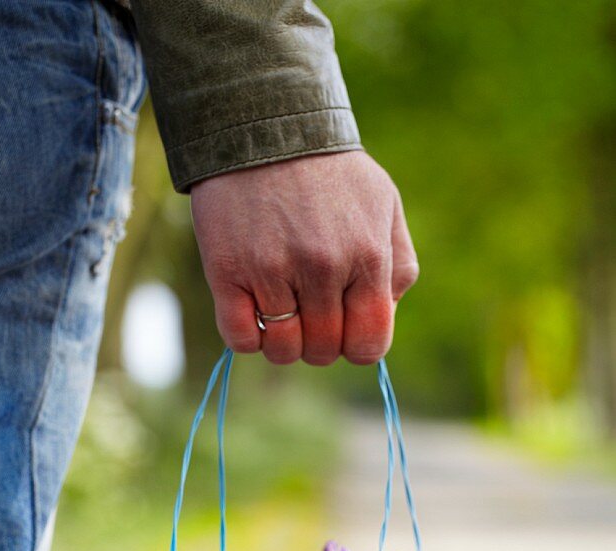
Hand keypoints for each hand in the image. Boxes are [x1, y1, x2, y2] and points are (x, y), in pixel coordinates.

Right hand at [190, 150, 417, 365]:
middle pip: (323, 351)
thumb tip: (386, 313)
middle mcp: (322, 269)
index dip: (355, 345)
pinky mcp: (227, 272)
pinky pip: (240, 339)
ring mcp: (272, 272)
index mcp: (367, 257)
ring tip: (279, 312)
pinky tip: (251, 311)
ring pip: (282, 351)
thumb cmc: (329, 171)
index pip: (368, 345)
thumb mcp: (383, 204)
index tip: (343, 328)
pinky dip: (247, 338)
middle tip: (308, 313)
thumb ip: (397, 262)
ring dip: (282, 343)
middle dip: (318, 342)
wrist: (261, 125)